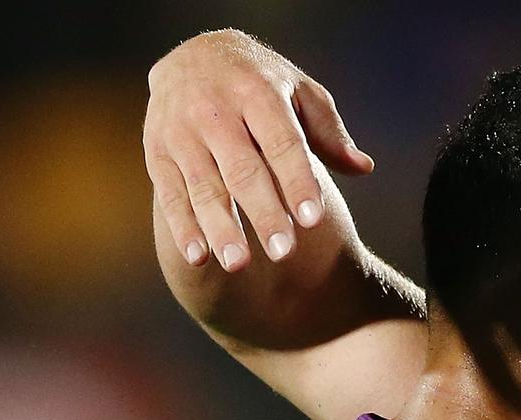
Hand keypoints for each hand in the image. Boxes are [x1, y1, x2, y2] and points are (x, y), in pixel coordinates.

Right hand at [144, 29, 373, 271]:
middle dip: (263, 212)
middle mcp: (215, 109)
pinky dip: (183, 227)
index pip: (282, 143)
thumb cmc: (262, 83)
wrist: (192, 53)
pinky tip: (200, 257)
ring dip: (221, 228)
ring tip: (239, 265)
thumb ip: (329, 133)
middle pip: (242, 169)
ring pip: (204, 185)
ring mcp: (181, 130)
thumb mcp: (300, 92)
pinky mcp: (157, 149)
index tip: (313, 219)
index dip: (297, 182)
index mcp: (258, 92)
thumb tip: (363, 168)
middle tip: (283, 252)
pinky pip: (170, 192)